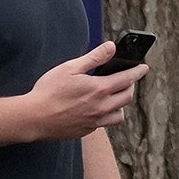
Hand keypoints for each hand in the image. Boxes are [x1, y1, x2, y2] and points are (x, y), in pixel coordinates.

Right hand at [22, 41, 144, 139]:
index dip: (138, 72)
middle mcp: (101, 108)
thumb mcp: (70, 67)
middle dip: (131, 86)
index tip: (144, 68)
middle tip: (127, 79)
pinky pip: (104, 124)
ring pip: (119, 115)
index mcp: (99, 90)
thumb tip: (112, 47)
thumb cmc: (49, 91)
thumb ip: (94, 58)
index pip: (127, 79)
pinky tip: (96, 109)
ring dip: (121, 104)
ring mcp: (95, 122)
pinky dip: (106, 115)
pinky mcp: (86, 131)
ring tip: (113, 97)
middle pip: (127, 97)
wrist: (34, 118)